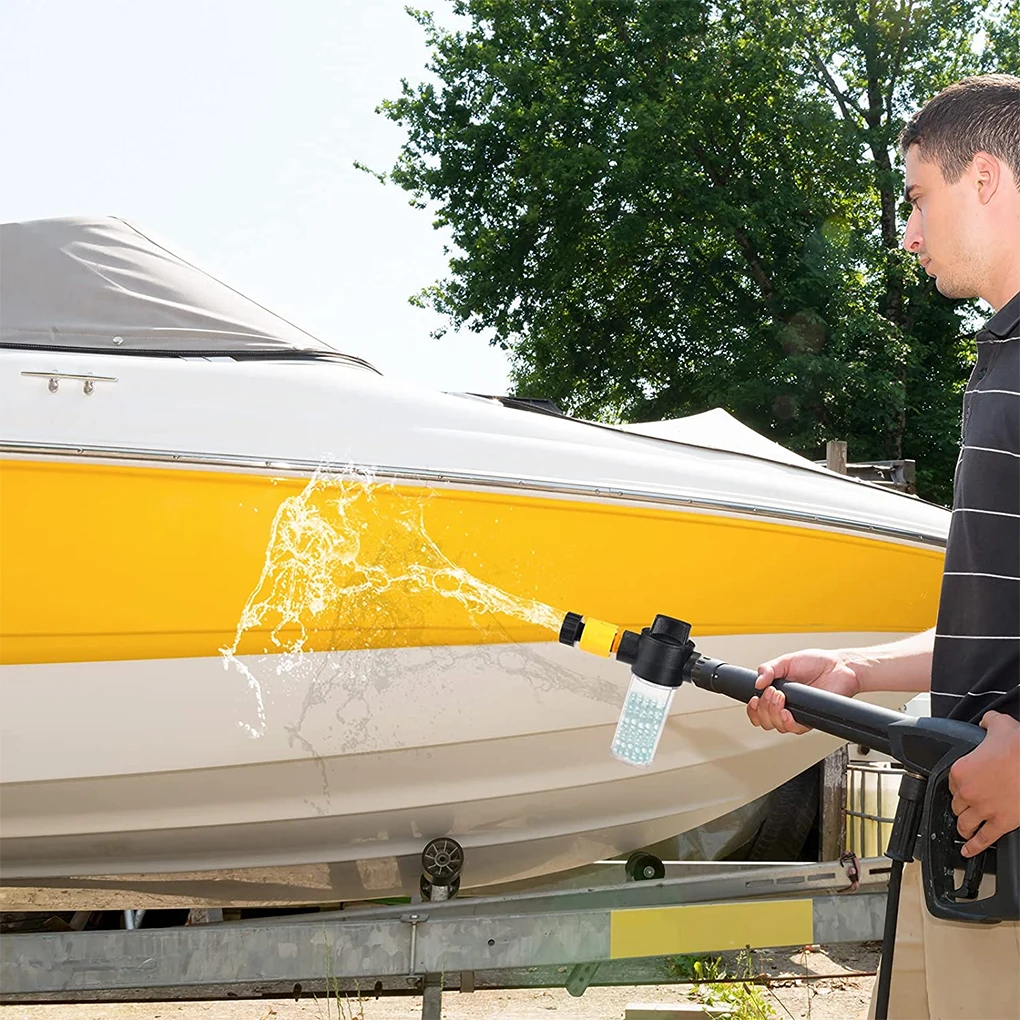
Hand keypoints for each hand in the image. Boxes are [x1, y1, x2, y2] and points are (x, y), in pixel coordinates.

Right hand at [747, 649, 862, 734]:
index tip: (754, 699)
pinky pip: (794, 729)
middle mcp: (785, 706)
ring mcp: (797, 714)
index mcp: (776, 692)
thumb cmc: (817, 663)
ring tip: (780, 696)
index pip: (758, 709)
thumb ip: (768, 669)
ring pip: (776, 726)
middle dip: (763, 708)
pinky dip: (786, 722)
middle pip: (764, 721)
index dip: (752, 709)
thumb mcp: (786, 661)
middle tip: (772, 692)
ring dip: (773, 712)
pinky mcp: (809, 719)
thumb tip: (756, 683)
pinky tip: (786, 711)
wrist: (839, 667)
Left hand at [949, 711, 1019, 856]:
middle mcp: (968, 792)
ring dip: (963, 827)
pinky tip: (969, 851)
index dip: (959, 785)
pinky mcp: (1002, 822)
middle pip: (957, 804)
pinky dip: (974, 847)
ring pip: (966, 823)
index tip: (963, 787)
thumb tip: (987, 722)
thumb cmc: (1018, 746)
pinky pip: (984, 839)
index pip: (952, 783)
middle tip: (965, 808)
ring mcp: (984, 809)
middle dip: (961, 806)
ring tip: (963, 830)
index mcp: (961, 770)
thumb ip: (988, 723)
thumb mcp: (998, 725)